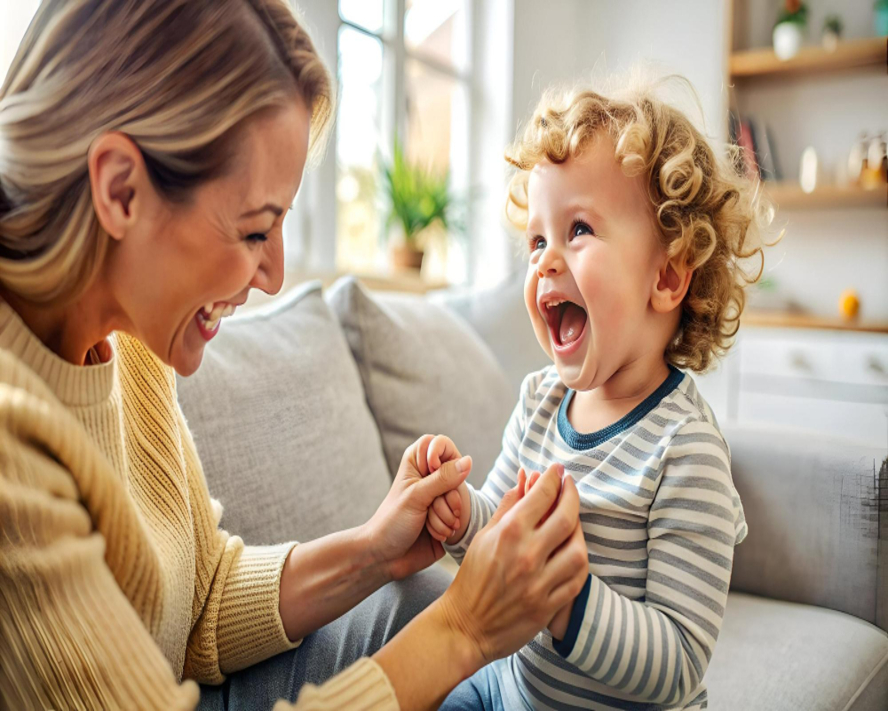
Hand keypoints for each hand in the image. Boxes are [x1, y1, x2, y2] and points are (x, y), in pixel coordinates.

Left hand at [364, 434, 472, 580]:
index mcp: (416, 463)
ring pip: (459, 496)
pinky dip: (447, 526)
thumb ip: (443, 478)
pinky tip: (435, 535)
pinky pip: (460, 516)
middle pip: (456, 473)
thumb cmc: (392, 522)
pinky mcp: (447, 516)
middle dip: (444, 495)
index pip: (441, 443)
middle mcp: (430, 477)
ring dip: (445, 514)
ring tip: (428, 524)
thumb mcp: (417, 496)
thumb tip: (468, 461)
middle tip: (428, 507)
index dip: (439, 457)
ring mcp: (440, 497)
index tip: (430, 470)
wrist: (386, 557)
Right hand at [437, 463, 588, 663]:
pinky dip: (579, 563)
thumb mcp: (484, 536)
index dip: (554, 478)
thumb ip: (507, 506)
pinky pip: (576, 581)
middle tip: (570, 486)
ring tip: (573, 522)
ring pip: (578, 550)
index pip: (541, 495)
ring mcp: (539, 583)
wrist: (465, 625)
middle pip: (566, 517)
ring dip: (579, 531)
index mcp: (508, 533)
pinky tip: (574, 552)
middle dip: (572, 495)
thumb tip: (525, 480)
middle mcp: (526, 556)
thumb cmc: (472, 578)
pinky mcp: (547, 606)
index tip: (559, 471)